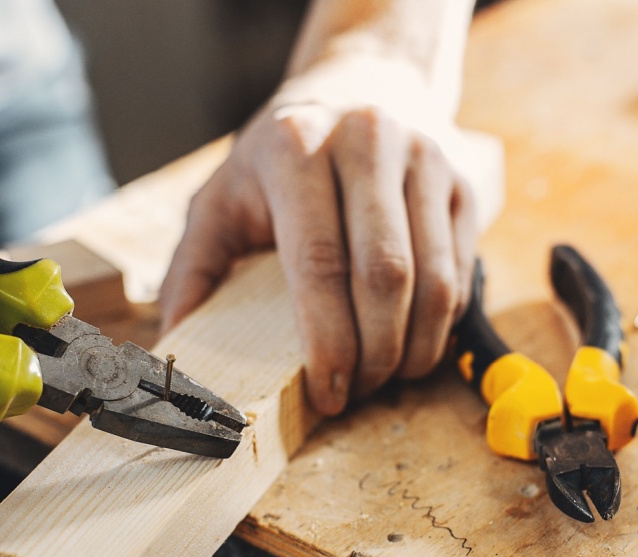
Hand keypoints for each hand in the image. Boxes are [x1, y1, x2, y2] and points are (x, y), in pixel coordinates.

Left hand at [160, 54, 478, 415]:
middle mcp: (366, 141)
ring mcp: (424, 159)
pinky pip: (460, 272)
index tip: (327, 390)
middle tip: (356, 391)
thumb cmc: (282, 158)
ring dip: (415, 347)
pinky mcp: (462, 183)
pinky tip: (412, 342)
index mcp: (295, 146)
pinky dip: (441, 323)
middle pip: (386, 274)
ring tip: (387, 376)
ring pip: (434, 280)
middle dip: (375, 353)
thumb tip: (175, 343)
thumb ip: (194, 267)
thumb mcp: (223, 196)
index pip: (319, 260)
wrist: (362, 84)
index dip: (327, 338)